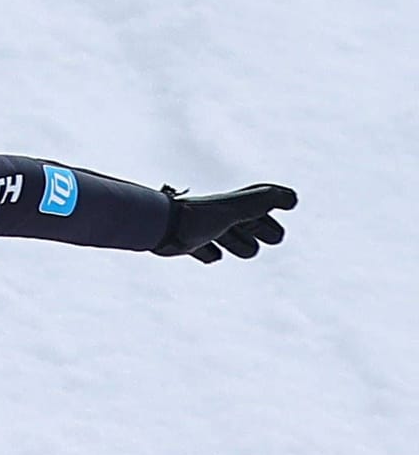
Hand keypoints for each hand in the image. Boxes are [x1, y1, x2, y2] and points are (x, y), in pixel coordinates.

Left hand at [153, 183, 296, 263]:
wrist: (161, 227)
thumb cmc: (200, 216)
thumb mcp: (238, 208)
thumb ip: (266, 201)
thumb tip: (293, 199)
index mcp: (238, 204)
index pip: (266, 208)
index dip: (272, 217)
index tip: (273, 215)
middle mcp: (224, 214)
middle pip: (253, 227)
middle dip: (260, 231)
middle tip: (266, 235)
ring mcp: (208, 229)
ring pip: (234, 241)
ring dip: (238, 244)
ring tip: (236, 243)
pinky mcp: (192, 244)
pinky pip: (208, 253)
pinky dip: (209, 254)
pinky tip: (210, 255)